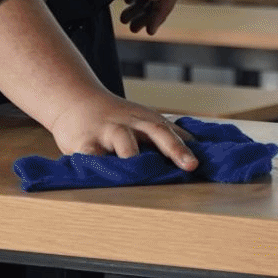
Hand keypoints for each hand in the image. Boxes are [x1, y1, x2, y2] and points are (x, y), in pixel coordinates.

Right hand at [48, 90, 197, 166]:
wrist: (74, 99)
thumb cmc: (116, 117)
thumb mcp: (143, 120)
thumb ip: (170, 135)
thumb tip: (203, 151)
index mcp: (145, 120)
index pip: (167, 132)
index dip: (180, 148)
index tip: (193, 165)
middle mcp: (129, 124)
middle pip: (152, 131)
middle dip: (169, 147)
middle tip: (184, 166)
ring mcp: (105, 132)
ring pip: (122, 145)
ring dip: (134, 160)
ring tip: (144, 176)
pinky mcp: (82, 144)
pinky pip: (90, 157)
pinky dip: (97, 167)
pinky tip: (103, 178)